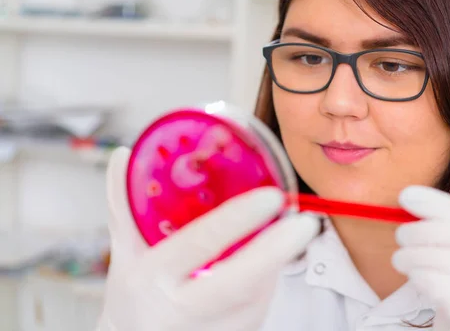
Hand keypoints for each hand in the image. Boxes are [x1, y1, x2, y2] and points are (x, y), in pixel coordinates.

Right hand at [96, 147, 319, 330]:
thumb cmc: (133, 296)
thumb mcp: (125, 252)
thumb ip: (126, 204)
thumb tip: (126, 154)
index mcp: (152, 277)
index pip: (198, 243)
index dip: (236, 219)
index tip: (271, 197)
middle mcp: (181, 309)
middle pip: (239, 281)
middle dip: (277, 251)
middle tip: (306, 222)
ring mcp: (211, 330)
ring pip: (257, 294)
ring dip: (276, 261)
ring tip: (288, 234)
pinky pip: (259, 305)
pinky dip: (268, 279)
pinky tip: (267, 260)